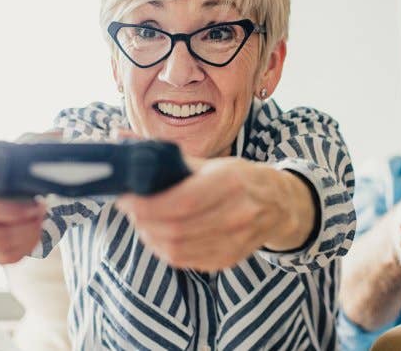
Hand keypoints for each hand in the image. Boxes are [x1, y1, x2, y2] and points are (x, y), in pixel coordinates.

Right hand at [0, 149, 45, 263]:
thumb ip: (14, 147)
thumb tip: (56, 135)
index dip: (12, 210)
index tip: (36, 203)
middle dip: (29, 226)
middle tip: (42, 210)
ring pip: (2, 252)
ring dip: (30, 237)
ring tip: (39, 219)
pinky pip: (3, 259)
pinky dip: (25, 247)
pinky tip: (32, 231)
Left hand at [116, 157, 312, 270]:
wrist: (279, 205)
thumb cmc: (241, 179)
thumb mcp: (213, 163)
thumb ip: (168, 156)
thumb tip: (122, 139)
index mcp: (231, 183)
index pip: (181, 202)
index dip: (147, 204)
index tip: (126, 197)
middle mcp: (236, 214)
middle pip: (175, 229)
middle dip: (144, 220)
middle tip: (131, 208)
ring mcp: (234, 241)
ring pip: (176, 249)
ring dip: (150, 236)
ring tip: (144, 220)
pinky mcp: (228, 259)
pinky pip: (185, 261)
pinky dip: (164, 248)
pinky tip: (161, 234)